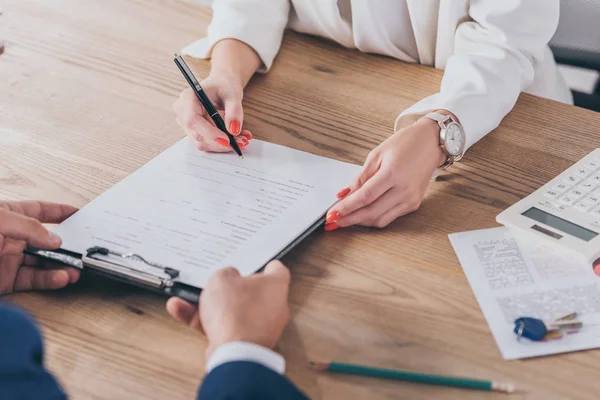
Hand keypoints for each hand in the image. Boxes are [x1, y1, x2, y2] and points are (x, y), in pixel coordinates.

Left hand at [0, 201, 79, 294]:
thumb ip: (29, 227)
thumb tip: (55, 239)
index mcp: (7, 217)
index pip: (39, 211)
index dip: (59, 211)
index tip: (79, 214)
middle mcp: (11, 238)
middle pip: (46, 241)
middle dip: (66, 246)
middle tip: (83, 250)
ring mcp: (9, 260)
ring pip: (43, 263)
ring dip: (61, 266)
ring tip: (76, 270)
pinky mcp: (7, 281)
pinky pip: (33, 280)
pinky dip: (49, 280)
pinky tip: (61, 278)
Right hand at [166, 260, 290, 359]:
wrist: (234, 352)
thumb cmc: (236, 312)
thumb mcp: (222, 279)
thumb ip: (224, 274)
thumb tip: (226, 279)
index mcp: (275, 286)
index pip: (276, 270)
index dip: (265, 265)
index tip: (258, 264)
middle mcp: (273, 307)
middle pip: (250, 292)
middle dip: (229, 288)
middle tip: (216, 282)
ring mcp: (260, 327)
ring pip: (232, 311)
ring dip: (209, 305)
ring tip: (187, 297)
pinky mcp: (245, 342)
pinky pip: (223, 327)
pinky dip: (203, 320)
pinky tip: (180, 310)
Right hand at [173, 72, 252, 152]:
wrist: (222, 85)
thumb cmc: (225, 85)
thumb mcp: (233, 95)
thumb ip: (234, 111)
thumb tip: (233, 130)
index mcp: (188, 97)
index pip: (192, 120)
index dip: (209, 132)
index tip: (227, 140)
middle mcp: (183, 112)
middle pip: (198, 135)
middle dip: (220, 141)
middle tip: (242, 142)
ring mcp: (186, 123)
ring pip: (203, 142)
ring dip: (223, 145)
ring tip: (242, 139)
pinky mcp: (194, 131)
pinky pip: (207, 143)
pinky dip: (222, 144)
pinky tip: (236, 138)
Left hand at [324, 117, 446, 229]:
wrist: (430, 143)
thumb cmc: (404, 144)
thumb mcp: (377, 154)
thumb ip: (361, 176)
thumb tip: (344, 194)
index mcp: (393, 174)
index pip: (365, 197)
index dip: (346, 208)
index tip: (331, 214)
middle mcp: (404, 190)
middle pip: (371, 212)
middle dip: (349, 219)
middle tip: (333, 222)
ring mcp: (410, 199)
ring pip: (380, 219)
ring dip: (360, 221)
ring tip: (344, 219)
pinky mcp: (414, 204)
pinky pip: (390, 217)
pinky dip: (374, 218)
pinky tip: (362, 214)